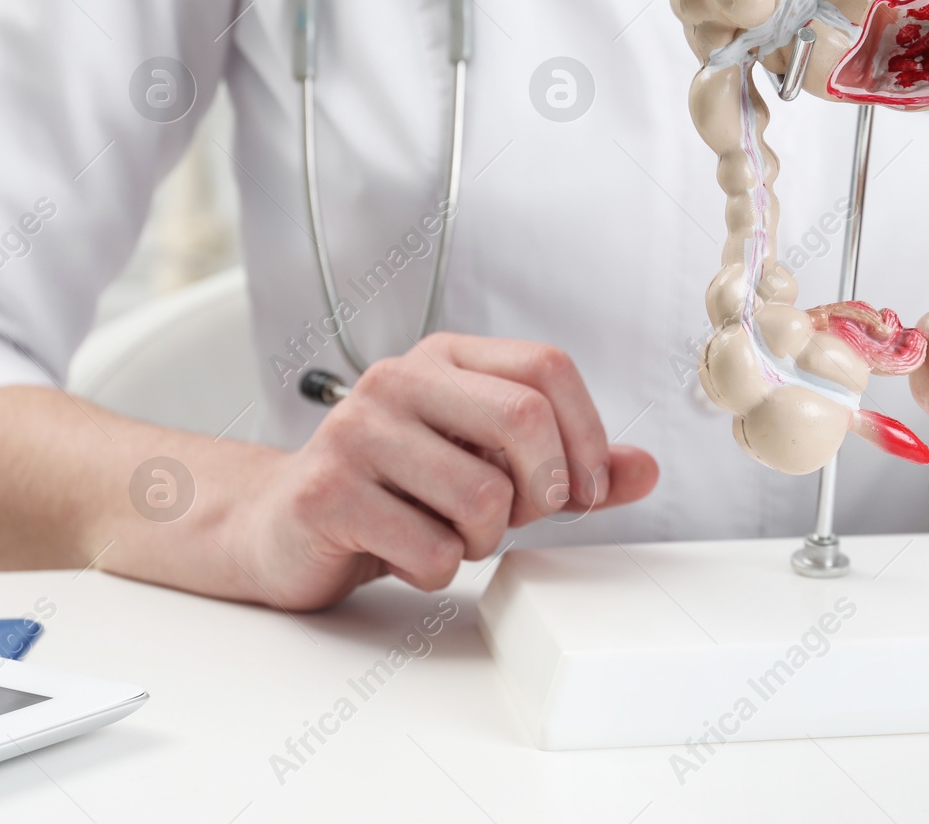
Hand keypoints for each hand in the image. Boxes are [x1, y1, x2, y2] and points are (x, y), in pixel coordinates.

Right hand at [227, 333, 657, 609]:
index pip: (547, 369)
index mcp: (446, 358)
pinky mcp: (327, 493)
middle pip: (524, 420)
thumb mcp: (490, 466)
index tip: (584, 490)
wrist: (283, 526)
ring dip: (482, 540)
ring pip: (482, 497)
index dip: (587, 435)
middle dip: (541, 489)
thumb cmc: (398, 491)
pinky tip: (403, 553)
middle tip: (518, 517)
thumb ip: (570, 466)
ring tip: (446, 533)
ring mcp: (357, 432)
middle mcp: (399, 379)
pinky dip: (436, 570)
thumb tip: (645, 469)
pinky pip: (431, 548)